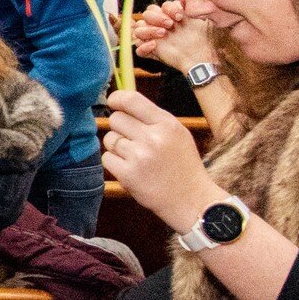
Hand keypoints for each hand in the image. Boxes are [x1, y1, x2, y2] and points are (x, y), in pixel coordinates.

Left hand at [102, 89, 224, 231]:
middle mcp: (153, 137)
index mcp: (167, 124)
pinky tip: (131, 169)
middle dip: (120, 128)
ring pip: (109, 139)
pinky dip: (115, 164)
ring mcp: (139, 156)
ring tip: (136, 158)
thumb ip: (152, 118)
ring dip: (117, 147)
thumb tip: (121, 102)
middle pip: (115, 119)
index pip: (131, 100)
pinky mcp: (128, 174)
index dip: (116, 99)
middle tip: (133, 141)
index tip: (113, 103)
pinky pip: (107, 158)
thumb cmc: (182, 165)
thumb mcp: (177, 134)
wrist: (191, 200)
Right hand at [133, 0, 217, 72]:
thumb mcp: (198, 19)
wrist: (203, 56)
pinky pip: (138, 49)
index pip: (158, 7)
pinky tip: (155, 45)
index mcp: (167, 17)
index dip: (167, 9)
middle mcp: (159, 26)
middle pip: (145, 16)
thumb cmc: (202, 38)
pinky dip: (144, 47)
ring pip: (138, 30)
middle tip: (170, 24)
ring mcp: (153, 38)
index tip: (179, 16)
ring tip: (163, 34)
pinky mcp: (151, 52)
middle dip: (156, 18)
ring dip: (148, 31)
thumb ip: (189, 7)